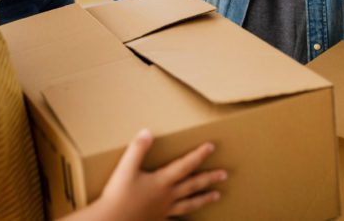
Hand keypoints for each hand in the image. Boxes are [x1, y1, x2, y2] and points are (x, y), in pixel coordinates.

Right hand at [90, 129, 225, 220]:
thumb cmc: (118, 196)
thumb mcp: (125, 168)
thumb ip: (137, 149)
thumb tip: (147, 132)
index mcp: (162, 181)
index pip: (185, 165)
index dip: (199, 155)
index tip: (211, 146)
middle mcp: (167, 196)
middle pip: (193, 185)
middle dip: (209, 178)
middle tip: (224, 174)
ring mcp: (164, 210)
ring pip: (190, 204)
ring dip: (204, 199)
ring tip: (217, 196)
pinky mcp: (158, 220)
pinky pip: (176, 220)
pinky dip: (185, 220)